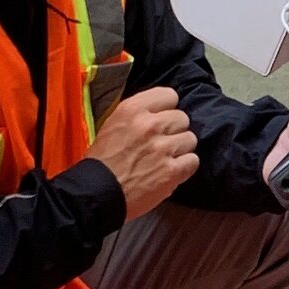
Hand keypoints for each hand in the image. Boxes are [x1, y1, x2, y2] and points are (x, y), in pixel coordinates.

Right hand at [92, 84, 197, 217]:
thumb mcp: (113, 125)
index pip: (169, 95)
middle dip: (174, 131)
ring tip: (165, 159)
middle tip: (161, 144)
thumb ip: (138, 116)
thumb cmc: (101, 162)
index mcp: (132, 110)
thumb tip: (161, 114)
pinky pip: (193, 161)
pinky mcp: (171, 171)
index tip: (161, 120)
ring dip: (180, 150)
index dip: (167, 109)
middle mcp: (149, 125)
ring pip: (190, 139)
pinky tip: (171, 172)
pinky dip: (184, 167)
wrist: (96, 193)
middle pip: (182, 118)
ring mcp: (162, 148)